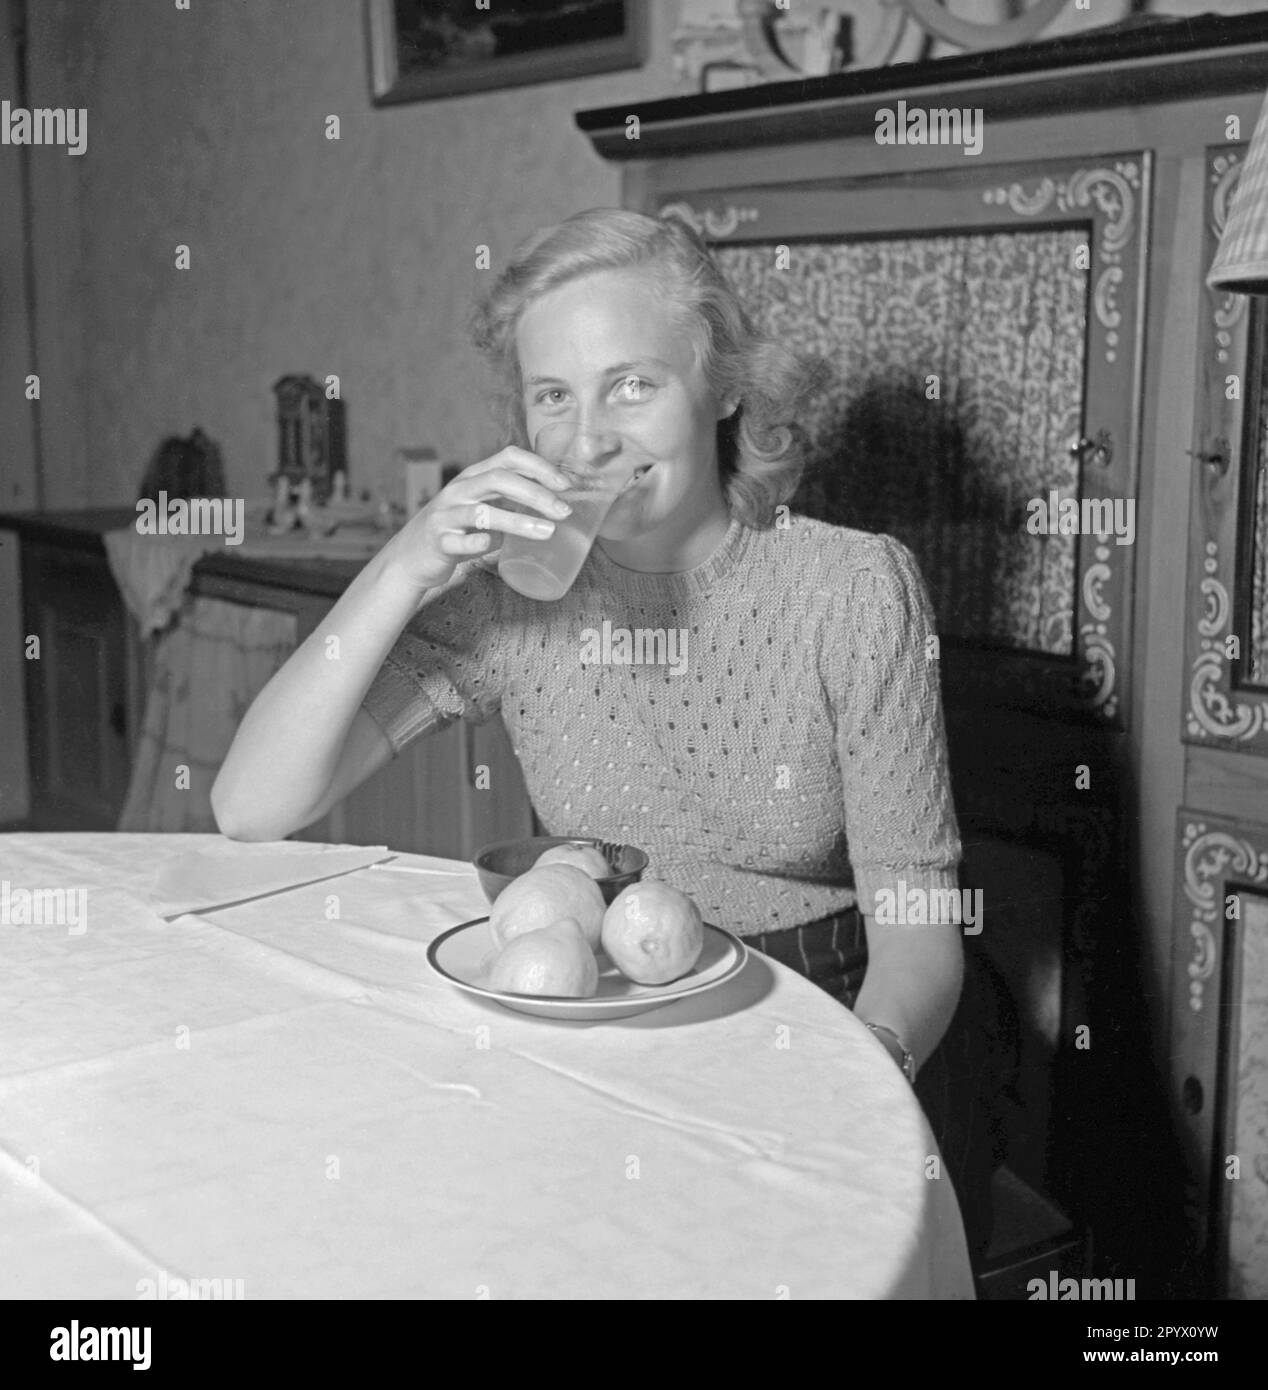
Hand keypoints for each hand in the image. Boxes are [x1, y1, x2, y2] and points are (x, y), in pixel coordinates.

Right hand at [378, 445, 572, 596]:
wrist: (412, 556)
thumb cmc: (458, 530)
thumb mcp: (484, 507)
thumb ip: (512, 502)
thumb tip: (558, 503)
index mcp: (474, 477)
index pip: (508, 457)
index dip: (539, 467)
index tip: (566, 484)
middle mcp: (459, 490)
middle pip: (499, 479)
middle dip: (536, 493)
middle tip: (564, 511)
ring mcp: (446, 514)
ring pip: (483, 512)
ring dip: (518, 521)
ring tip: (548, 532)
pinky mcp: (438, 541)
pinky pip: (458, 540)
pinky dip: (477, 542)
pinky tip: (494, 546)